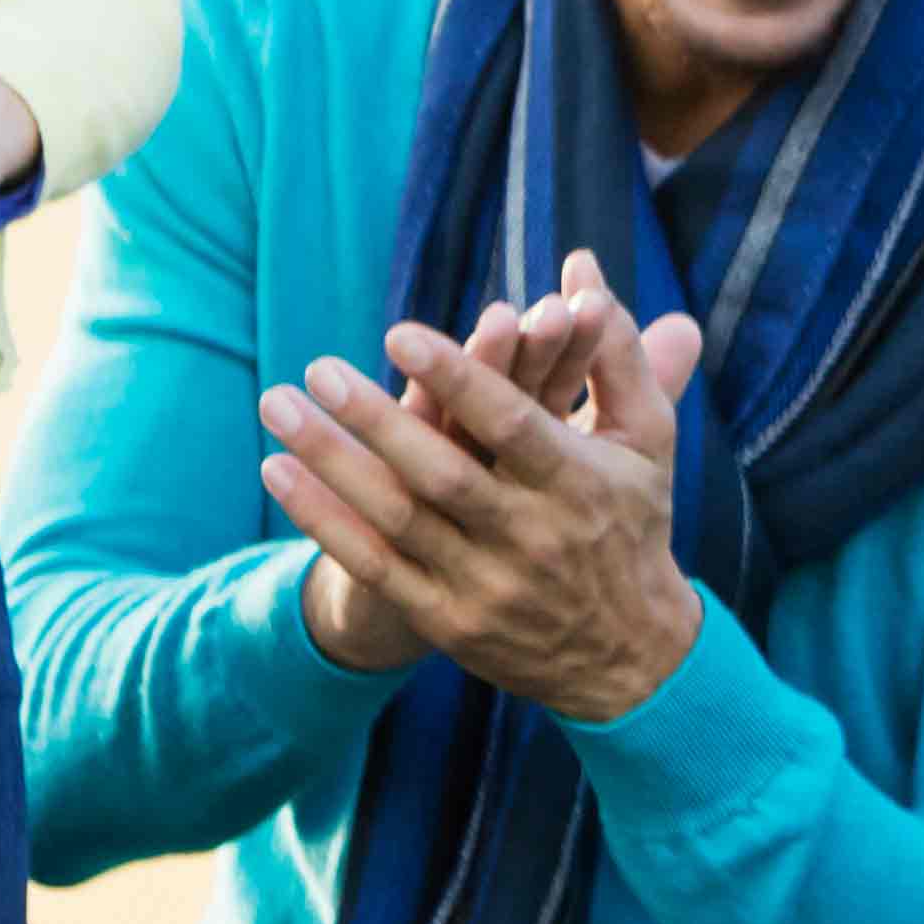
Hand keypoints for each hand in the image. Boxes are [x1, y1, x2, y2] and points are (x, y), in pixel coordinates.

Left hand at [295, 278, 644, 669]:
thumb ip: (613, 350)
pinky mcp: (450, 622)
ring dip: (331, 463)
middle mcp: (533, 538)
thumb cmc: (631, 520)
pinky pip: (375, 566)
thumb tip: (580, 268)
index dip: (458, 379)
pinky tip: (280, 471)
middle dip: (375, 421)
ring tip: (278, 406)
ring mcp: (488, 586)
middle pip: (443, 475)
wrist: (627, 655)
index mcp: (582, 483)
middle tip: (317, 368)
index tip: (400, 335)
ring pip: (397, 520)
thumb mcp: (645, 437)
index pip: (514, 425)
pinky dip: (322, 520)